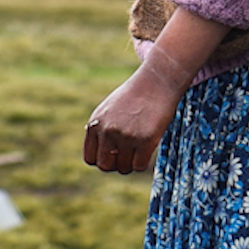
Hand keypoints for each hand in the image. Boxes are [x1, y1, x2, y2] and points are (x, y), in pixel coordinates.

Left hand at [83, 8, 229, 173]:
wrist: (157, 81)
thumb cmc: (135, 96)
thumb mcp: (109, 109)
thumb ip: (102, 130)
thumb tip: (103, 156)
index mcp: (96, 123)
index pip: (91, 158)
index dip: (103, 159)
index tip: (114, 153)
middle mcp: (107, 130)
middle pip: (106, 166)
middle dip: (117, 164)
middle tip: (128, 154)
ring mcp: (125, 136)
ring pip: (124, 168)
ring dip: (132, 163)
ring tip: (139, 148)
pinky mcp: (145, 140)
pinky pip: (139, 166)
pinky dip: (143, 162)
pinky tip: (148, 148)